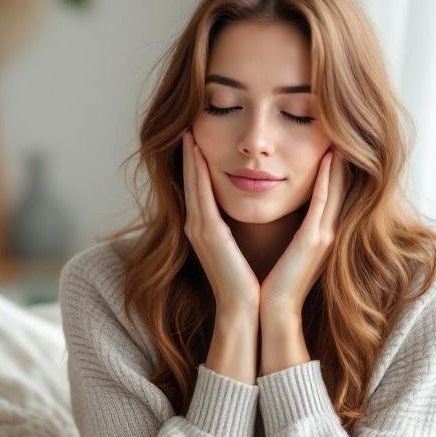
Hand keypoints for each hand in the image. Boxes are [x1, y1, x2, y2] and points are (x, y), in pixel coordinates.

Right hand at [182, 130, 260, 314]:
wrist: (244, 309)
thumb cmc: (249, 283)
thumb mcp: (241, 250)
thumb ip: (237, 232)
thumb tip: (247, 216)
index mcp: (206, 230)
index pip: (199, 189)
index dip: (195, 165)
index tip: (196, 141)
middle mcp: (197, 227)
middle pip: (190, 182)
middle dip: (188, 155)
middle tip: (186, 127)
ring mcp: (198, 229)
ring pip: (192, 183)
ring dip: (190, 156)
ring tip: (188, 130)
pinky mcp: (207, 233)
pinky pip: (200, 194)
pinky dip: (197, 171)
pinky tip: (197, 151)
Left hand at [259, 147, 345, 317]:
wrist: (269, 310)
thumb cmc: (269, 281)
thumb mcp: (283, 250)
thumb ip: (287, 230)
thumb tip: (277, 209)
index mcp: (317, 234)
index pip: (329, 191)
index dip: (334, 167)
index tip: (333, 141)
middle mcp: (325, 231)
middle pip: (338, 186)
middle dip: (342, 159)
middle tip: (344, 129)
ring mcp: (322, 236)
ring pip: (334, 189)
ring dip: (338, 162)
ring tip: (340, 135)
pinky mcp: (313, 241)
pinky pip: (322, 203)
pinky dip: (328, 180)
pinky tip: (329, 159)